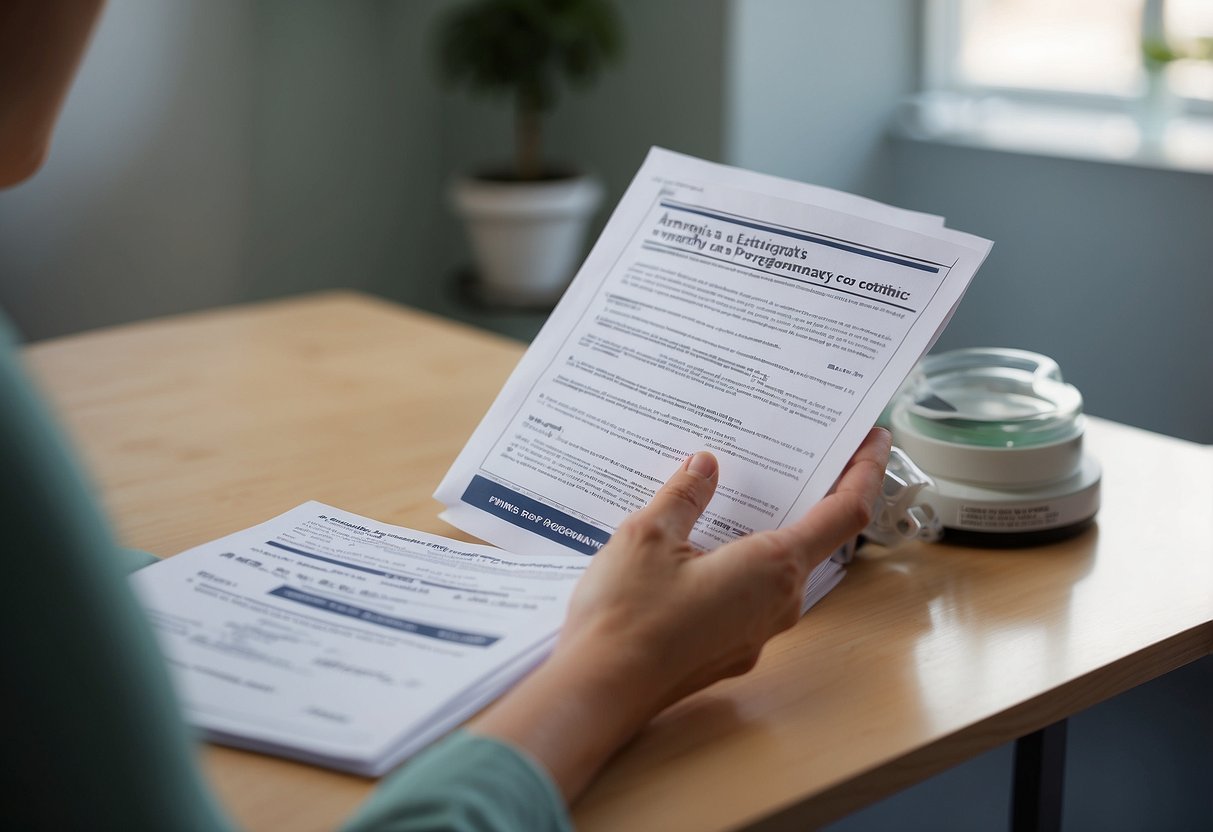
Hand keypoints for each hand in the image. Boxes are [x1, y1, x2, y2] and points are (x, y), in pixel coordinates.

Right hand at [472, 428, 891, 801]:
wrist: (599, 691)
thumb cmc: (627, 616)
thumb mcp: (649, 536)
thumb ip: (684, 497)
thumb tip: (704, 467)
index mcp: (772, 567)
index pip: (844, 512)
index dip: (866, 471)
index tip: (875, 439)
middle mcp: (778, 604)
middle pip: (815, 542)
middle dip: (813, 498)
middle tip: (800, 455)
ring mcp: (757, 634)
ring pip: (780, 573)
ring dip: (773, 534)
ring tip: (743, 498)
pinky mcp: (731, 651)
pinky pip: (751, 598)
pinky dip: (743, 566)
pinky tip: (704, 553)